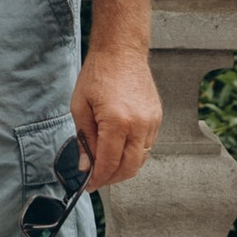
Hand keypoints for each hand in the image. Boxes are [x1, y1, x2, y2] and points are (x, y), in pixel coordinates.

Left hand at [70, 44, 161, 190]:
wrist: (121, 51)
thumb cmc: (98, 73)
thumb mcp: (80, 107)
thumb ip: (84, 140)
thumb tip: (86, 166)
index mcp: (117, 121)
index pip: (110, 163)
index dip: (98, 178)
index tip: (88, 184)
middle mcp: (139, 124)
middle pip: (129, 168)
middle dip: (112, 179)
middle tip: (97, 179)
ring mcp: (151, 122)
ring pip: (140, 159)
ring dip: (124, 168)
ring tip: (106, 166)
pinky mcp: (157, 118)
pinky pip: (147, 146)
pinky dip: (133, 154)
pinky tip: (119, 150)